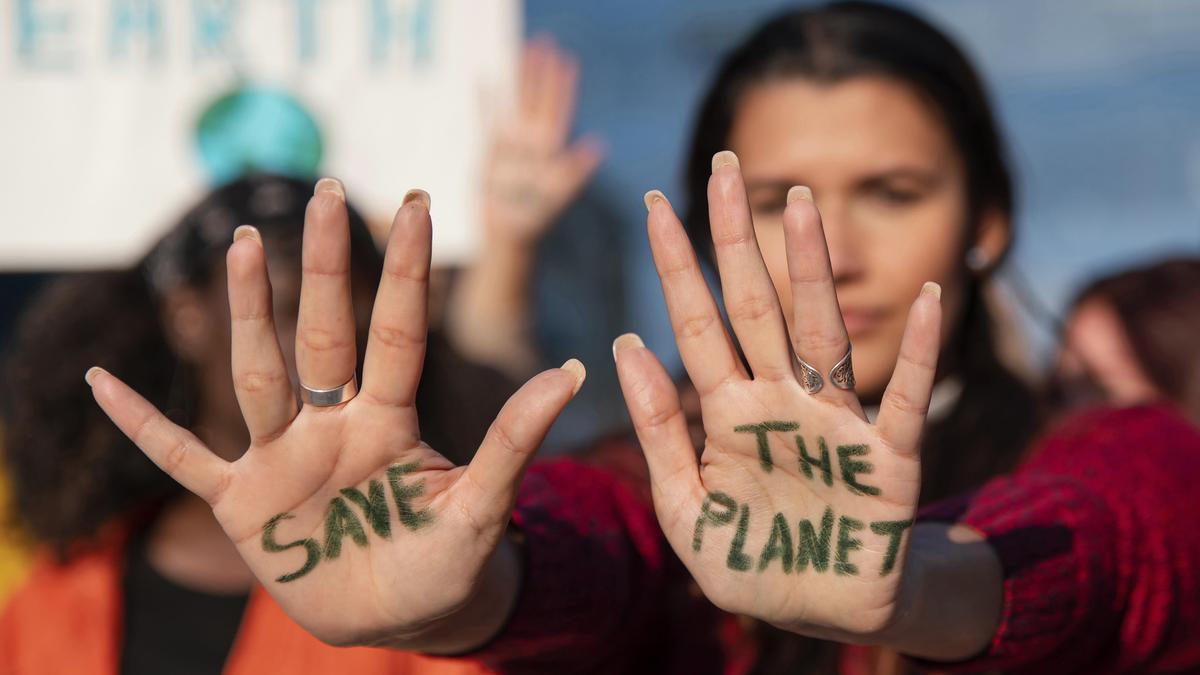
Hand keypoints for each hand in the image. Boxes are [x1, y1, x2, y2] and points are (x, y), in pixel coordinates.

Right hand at [87, 181, 584, 649]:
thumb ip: (514, 441)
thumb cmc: (449, 563)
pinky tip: (106, 384)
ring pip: (258, 374)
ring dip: (246, 312)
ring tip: (242, 242)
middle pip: (324, 335)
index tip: (415, 202)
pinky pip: (180, 458)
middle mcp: (333, 426)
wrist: (404, 616)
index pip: (397, 335)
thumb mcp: (483, 507)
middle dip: (325, 268)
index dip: (406, 273)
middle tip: (328, 192)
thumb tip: (572, 369)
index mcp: (391, 422)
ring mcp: (283, 460)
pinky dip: (142, 426)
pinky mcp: (241, 504)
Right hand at [483, 37, 603, 245]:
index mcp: (550, 149)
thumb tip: (596, 145)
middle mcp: (532, 142)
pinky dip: (486, 100)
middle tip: (544, 41)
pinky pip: (488, 119)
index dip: (562, 85)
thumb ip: (575, 170)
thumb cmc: (535, 218)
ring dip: (518, 78)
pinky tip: (485, 78)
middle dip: (540, 71)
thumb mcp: (557, 194)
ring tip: (520, 50)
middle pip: (536, 98)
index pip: (558, 109)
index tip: (567, 60)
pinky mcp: (491, 151)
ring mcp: (511, 144)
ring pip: (515, 102)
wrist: (507, 235)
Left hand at [613, 152, 941, 639]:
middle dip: (738, 239)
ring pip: (822, 333)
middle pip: (755, 306)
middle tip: (725, 163)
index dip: (677, 266)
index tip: (655, 203)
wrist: (819, 614)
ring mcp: (835, 424)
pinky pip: (906, 399)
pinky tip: (928, 298)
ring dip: (813, 271)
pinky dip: (918, 353)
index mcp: (728, 412)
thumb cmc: (749, 561)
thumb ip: (657, 434)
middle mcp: (780, 402)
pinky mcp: (887, 460)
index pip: (697, 323)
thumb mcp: (684, 510)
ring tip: (802, 207)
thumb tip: (623, 345)